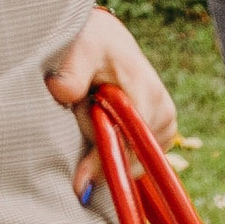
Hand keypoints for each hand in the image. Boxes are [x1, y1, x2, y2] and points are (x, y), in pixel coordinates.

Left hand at [45, 5, 178, 203]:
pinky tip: (100, 121)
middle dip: (98, 146)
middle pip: (127, 157)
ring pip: (127, 160)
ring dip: (103, 144)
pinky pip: (131, 158)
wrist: (104, 40)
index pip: (130, 144)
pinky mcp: (158, 135)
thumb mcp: (79, 49)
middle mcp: (163, 113)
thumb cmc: (92, 43)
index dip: (104, 163)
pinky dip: (111, 147)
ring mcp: (164, 127)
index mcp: (148, 94)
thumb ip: (71, 72)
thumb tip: (61, 91)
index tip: (80, 183)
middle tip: (83, 109)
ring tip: (91, 108)